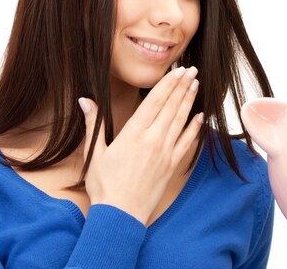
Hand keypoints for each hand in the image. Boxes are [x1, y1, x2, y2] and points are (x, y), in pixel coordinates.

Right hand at [78, 66, 202, 224]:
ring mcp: (165, 153)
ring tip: (196, 85)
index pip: (154, 101)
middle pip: (171, 107)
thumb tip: (85, 100)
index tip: (177, 71)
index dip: (167, 84)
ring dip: (189, 101)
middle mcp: (152, 140)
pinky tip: (200, 117)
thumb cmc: (104, 186)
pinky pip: (187, 142)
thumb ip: (94, 124)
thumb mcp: (94, 152)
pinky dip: (195, 128)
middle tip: (192, 70)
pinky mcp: (172, 166)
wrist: (121, 216)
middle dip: (182, 86)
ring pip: (181, 121)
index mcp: (133, 134)